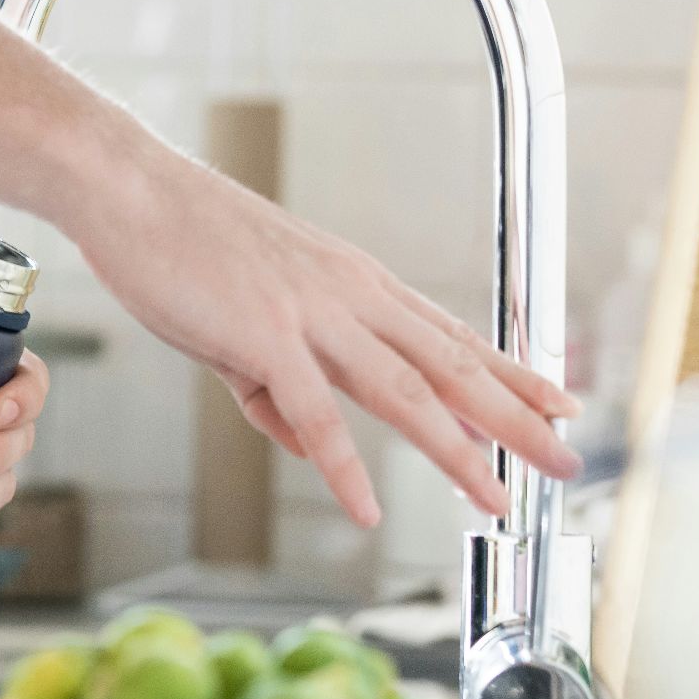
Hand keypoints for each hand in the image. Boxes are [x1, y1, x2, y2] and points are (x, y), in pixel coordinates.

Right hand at [75, 140, 583, 526]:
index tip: (557, 400)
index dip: (510, 372)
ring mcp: (311, 313)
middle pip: (451, 365)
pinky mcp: (263, 335)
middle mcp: (350, 294)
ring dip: (457, 450)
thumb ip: (275, 387)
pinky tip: (365, 508)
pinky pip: (315, 414)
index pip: (449, 333)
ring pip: (405, 392)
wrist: (132, 190)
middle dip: (517, 417)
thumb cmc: (179, 243)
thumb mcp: (242, 319)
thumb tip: (302, 442)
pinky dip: (343, 466)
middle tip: (567, 458)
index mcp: (352, 282)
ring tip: (495, 498)